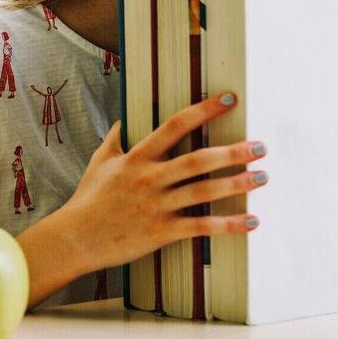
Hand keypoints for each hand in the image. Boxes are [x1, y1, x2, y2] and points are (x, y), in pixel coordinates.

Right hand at [59, 93, 264, 270]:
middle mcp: (150, 179)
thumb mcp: (100, 161)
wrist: (75, 239)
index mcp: (137, 158)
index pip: (175, 126)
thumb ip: (116, 137)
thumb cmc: (88, 199)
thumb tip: (126, 118)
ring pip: (204, 192)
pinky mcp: (162, 232)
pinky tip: (251, 221)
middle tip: (260, 146)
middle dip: (233, 152)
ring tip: (263, 176)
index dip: (203, 110)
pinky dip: (228, 225)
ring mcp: (157, 206)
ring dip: (237, 184)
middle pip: (198, 160)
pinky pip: (201, 227)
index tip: (229, 99)